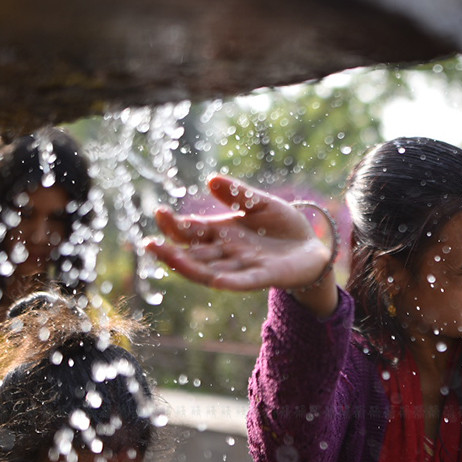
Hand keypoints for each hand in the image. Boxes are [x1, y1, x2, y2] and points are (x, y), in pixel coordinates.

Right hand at [144, 176, 332, 293]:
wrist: (311, 248)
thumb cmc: (283, 226)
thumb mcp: (261, 204)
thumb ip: (238, 194)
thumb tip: (210, 179)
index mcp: (223, 232)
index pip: (192, 231)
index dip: (174, 224)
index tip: (159, 213)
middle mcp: (227, 252)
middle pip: (194, 254)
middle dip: (171, 251)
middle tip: (150, 245)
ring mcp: (244, 266)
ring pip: (211, 270)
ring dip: (190, 267)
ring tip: (170, 259)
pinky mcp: (265, 276)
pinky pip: (244, 281)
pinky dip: (230, 282)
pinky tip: (216, 281)